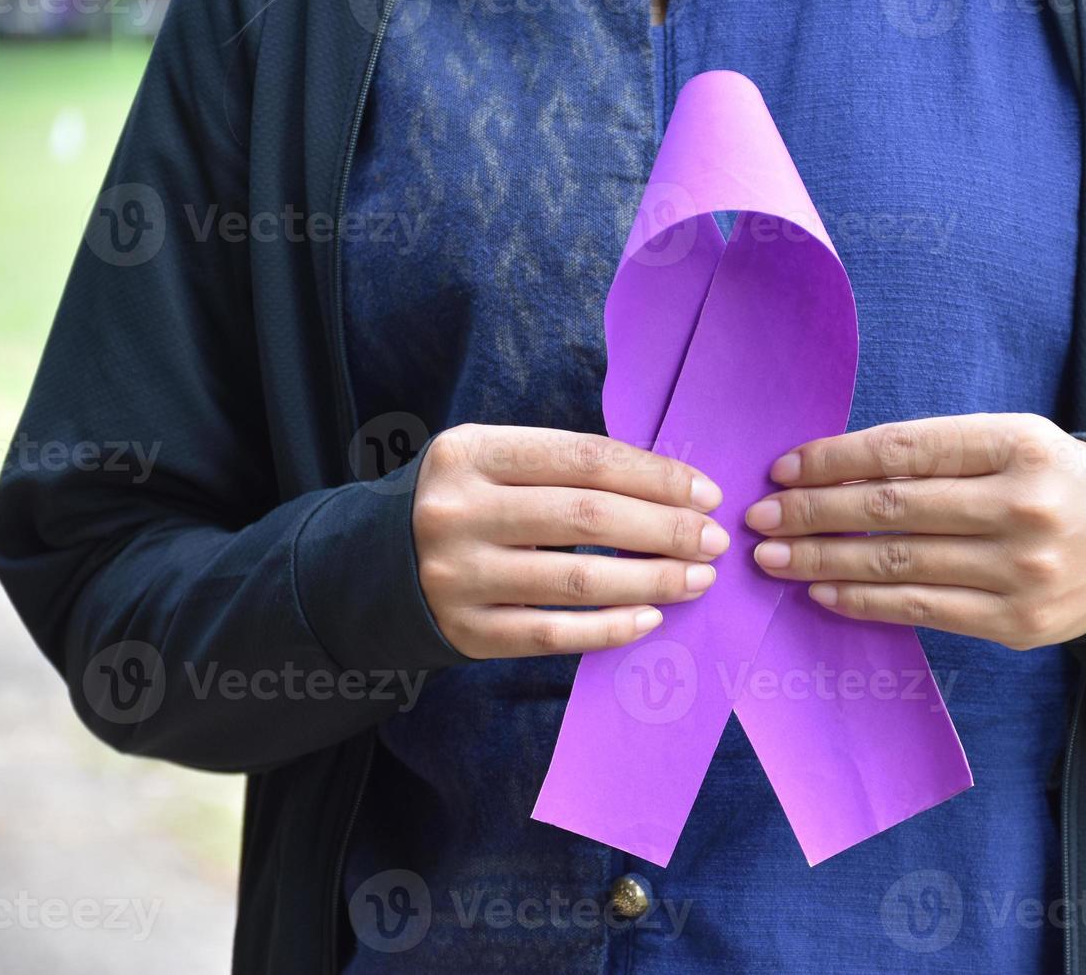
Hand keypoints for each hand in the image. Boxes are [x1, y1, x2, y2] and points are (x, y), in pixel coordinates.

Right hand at [413, 424, 728, 658]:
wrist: (372, 569)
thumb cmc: (464, 504)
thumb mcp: (492, 462)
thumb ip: (564, 468)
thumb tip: (671, 489)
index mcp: (471, 453)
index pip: (585, 459)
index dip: (656, 476)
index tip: (706, 494)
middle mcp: (458, 511)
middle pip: (587, 519)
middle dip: (665, 529)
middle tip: (714, 540)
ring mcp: (458, 576)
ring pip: (577, 581)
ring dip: (651, 580)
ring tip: (698, 579)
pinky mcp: (465, 632)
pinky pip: (553, 634)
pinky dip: (609, 628)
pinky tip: (651, 618)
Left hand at [744, 414, 1085, 649]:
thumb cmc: (1056, 484)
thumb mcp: (1012, 443)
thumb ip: (936, 452)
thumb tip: (834, 471)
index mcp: (1018, 445)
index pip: (903, 449)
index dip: (834, 460)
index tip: (783, 468)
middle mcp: (1022, 506)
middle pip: (892, 508)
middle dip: (813, 512)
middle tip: (759, 517)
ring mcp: (1021, 570)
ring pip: (898, 562)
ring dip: (822, 559)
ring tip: (773, 556)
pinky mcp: (1016, 623)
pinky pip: (921, 610)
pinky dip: (863, 600)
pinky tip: (821, 589)